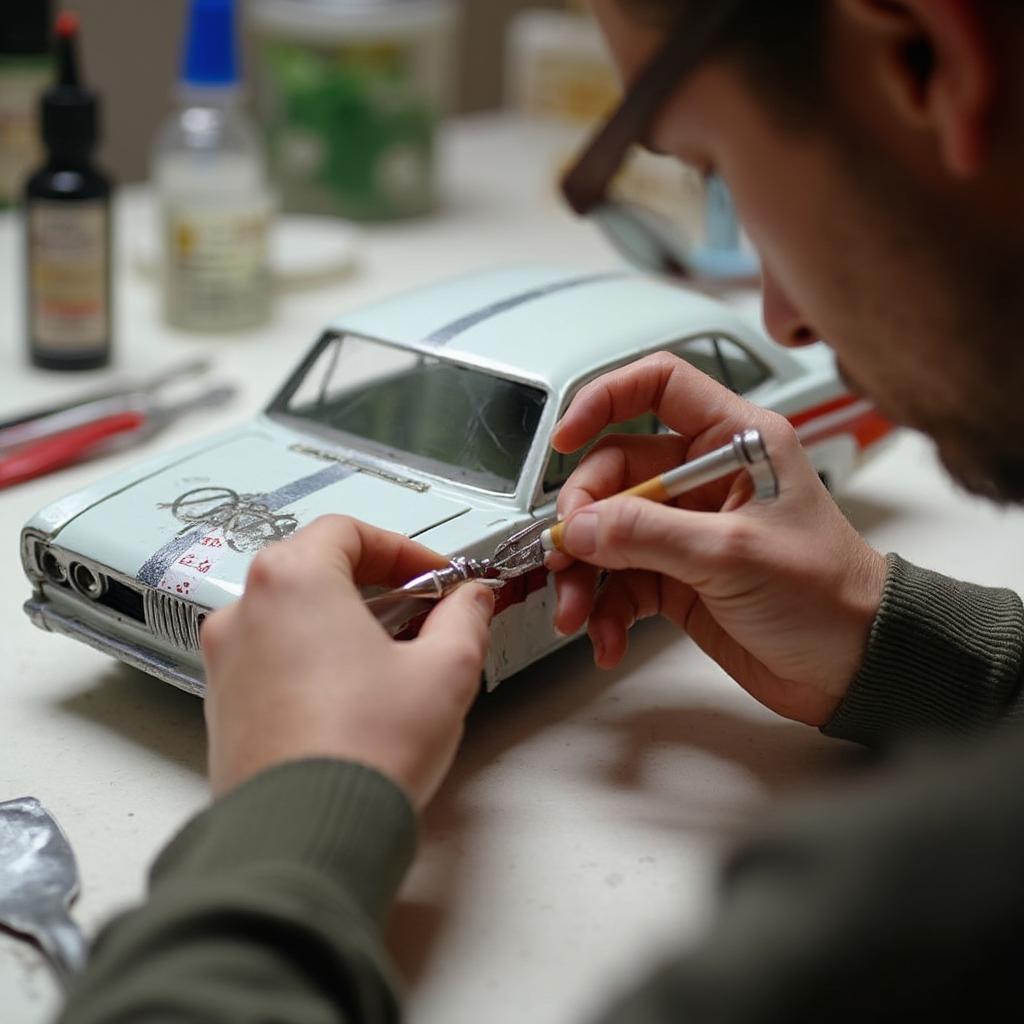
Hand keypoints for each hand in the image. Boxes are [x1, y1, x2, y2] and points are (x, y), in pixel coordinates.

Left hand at [200, 516, 493, 806]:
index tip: (435, 578)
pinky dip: (315, 659)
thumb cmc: (365, 749)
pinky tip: (356, 698)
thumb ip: (464, 618)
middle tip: (421, 614)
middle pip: (316, 568)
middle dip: (377, 585)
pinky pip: (274, 657)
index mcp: (293, 580)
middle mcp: (246, 611)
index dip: (402, 548)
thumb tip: (471, 600)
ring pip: (293, 614)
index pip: (348, 531)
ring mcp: (227, 660)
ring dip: (345, 623)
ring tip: (393, 662)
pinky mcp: (224, 705)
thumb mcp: (445, 671)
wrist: (305, 835)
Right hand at [550, 352, 885, 726]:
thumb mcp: (733, 553)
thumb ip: (648, 534)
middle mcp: (706, 478)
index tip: (566, 437)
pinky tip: (607, 638)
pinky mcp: (678, 576)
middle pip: (617, 471)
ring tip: (577, 610)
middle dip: (584, 516)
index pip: (660, 386)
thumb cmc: (830, 595)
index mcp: (735, 442)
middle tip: (569, 552)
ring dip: (586, 573)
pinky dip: (606, 609)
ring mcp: (688, 529)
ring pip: (609, 532)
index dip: (605, 399)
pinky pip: (621, 581)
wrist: (855, 666)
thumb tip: (580, 526)